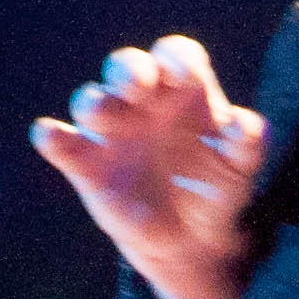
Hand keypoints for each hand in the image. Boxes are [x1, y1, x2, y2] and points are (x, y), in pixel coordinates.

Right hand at [30, 36, 267, 298]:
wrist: (189, 241)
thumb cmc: (217, 190)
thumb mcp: (240, 171)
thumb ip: (247, 145)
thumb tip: (248, 124)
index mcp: (183, 91)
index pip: (175, 57)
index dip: (176, 58)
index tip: (183, 73)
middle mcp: (142, 102)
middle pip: (128, 67)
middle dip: (131, 70)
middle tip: (140, 84)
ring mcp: (111, 130)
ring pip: (93, 100)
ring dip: (96, 102)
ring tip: (103, 110)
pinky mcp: (86, 164)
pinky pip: (62, 144)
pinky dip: (52, 137)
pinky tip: (50, 135)